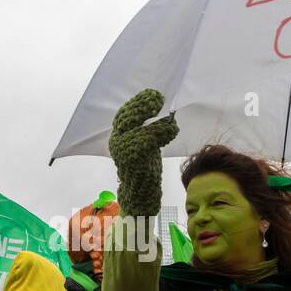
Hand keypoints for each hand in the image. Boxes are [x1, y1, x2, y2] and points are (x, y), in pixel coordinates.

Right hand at [108, 89, 178, 215]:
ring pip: (140, 127)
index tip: (152, 95)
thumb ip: (149, 131)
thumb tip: (166, 116)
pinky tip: (172, 131)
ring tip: (171, 122)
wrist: (141, 195)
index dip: (137, 103)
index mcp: (118, 137)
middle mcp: (117, 141)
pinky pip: (149, 138)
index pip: (124, 114)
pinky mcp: (134, 157)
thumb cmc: (145, 169)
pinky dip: (163, 133)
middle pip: (127, 117)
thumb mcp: (145, 145)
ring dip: (158, 122)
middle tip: (159, 99)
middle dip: (143, 106)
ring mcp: (124, 149)